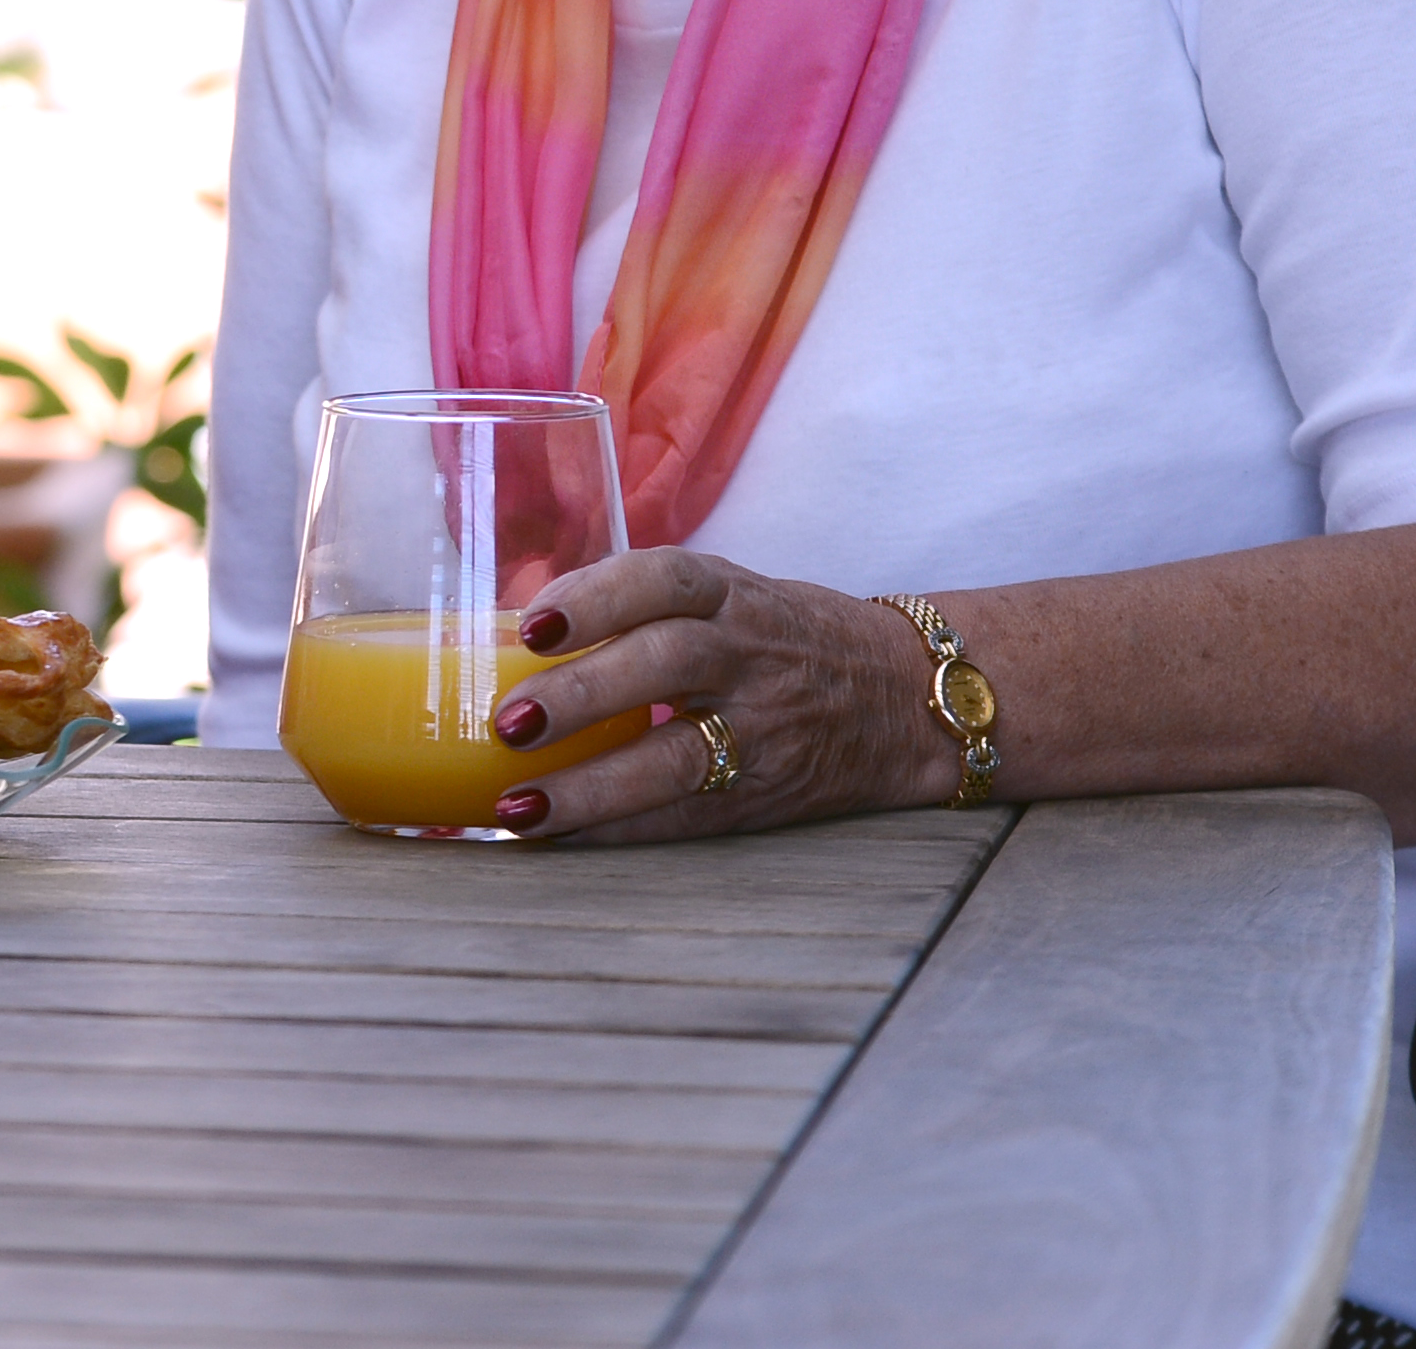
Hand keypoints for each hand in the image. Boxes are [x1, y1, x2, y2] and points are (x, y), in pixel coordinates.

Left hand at [481, 547, 951, 844]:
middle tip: (508, 721)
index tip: (531, 624)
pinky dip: (619, 830)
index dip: (597, 596)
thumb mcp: (730, 597)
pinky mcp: (767, 794)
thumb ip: (640, 607)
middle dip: (583, 694)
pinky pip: (688, 818)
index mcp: (734, 595)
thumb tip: (509, 631)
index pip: (666, 579)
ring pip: (678, 757)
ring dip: (591, 786)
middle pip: (668, 663)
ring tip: (519, 804)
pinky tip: (559, 837)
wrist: (907, 698)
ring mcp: (765, 730)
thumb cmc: (785, 639)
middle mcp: (752, 654)